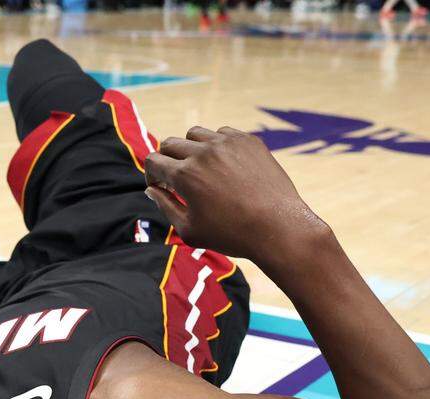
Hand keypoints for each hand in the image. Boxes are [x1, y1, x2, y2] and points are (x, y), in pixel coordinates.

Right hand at [145, 126, 330, 270]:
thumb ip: (165, 206)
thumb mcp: (189, 230)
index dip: (151, 174)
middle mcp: (203, 152)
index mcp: (184, 175)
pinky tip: (224, 166)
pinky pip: (222, 134)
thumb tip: (152, 189)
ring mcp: (227, 143)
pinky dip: (216, 146)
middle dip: (167, 160)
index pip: (153, 160)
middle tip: (177, 178)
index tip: (160, 186)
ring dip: (190, 149)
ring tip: (200, 169)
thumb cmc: (231, 234)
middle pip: (170, 144)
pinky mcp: (247, 141)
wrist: (277, 227)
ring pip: (195, 134)